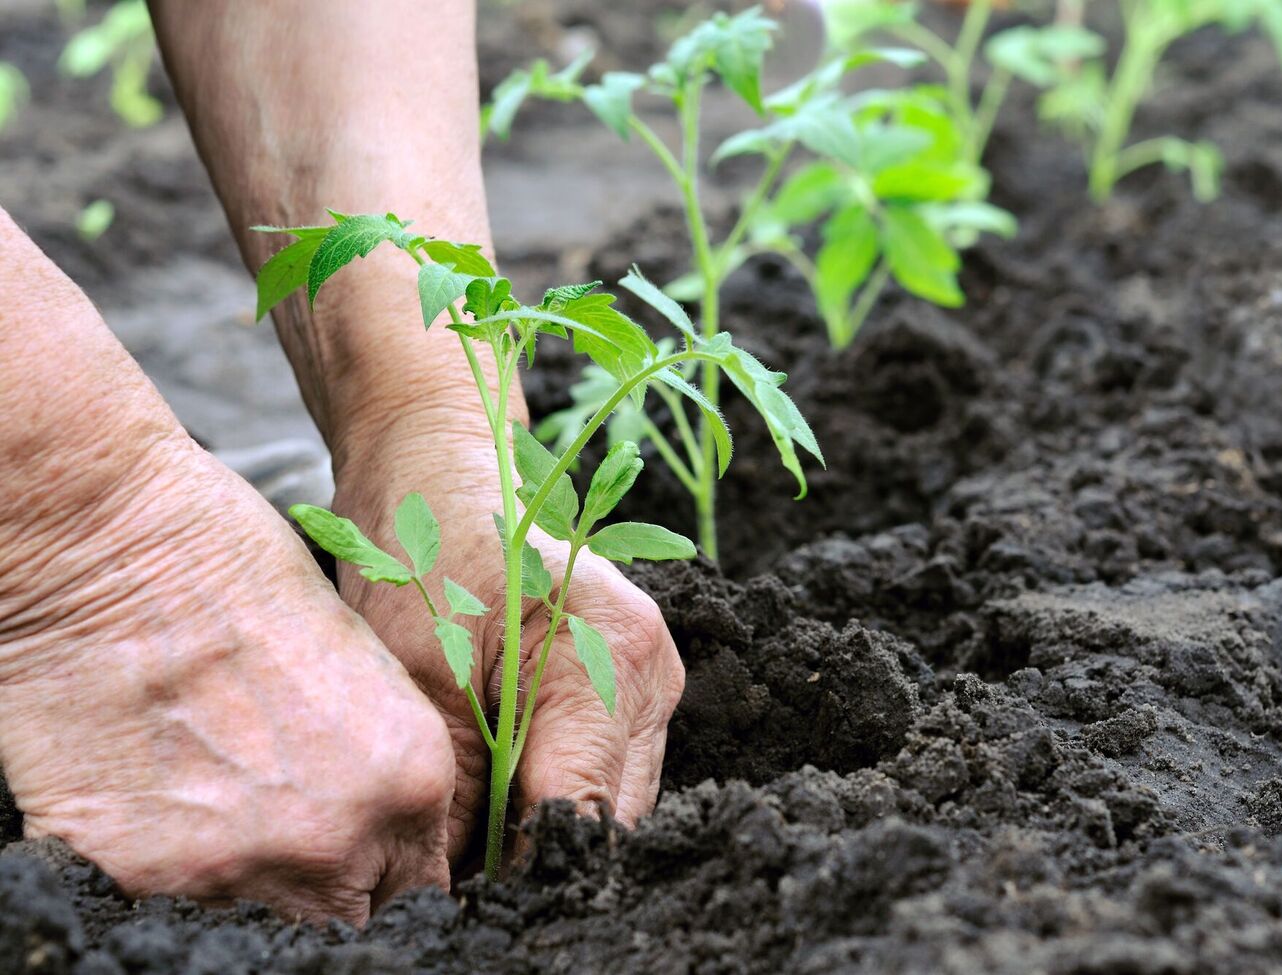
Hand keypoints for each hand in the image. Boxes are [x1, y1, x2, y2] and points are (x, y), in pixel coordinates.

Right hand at [0, 428, 457, 925]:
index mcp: (410, 780)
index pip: (420, 890)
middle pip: (348, 921)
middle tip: (290, 840)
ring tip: (217, 808)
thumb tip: (379, 833)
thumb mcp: (362, 665)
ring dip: (247, 885)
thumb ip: (383, 767)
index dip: (386, 879)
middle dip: (329, 892)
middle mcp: (338, 839)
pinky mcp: (140, 874)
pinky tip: (156, 804)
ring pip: (262, 928)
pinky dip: (165, 873)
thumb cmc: (242, 575)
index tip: (363, 870)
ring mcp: (237, 866)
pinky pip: (167, 911)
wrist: (119, 547)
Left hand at [331, 412, 685, 865]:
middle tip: (452, 869)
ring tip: (466, 831)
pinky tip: (494, 789)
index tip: (458, 897)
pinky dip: (549, 792)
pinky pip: (602, 769)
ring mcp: (650, 679)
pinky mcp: (631, 684)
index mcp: (612, 657)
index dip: (520, 871)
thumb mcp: (419, 675)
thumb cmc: (423, 549)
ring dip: (543, 827)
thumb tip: (452, 891)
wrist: (438, 468)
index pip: (582, 815)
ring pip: (610, 803)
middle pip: (609, 820)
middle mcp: (651, 672)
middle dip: (534, 857)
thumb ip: (453, 792)